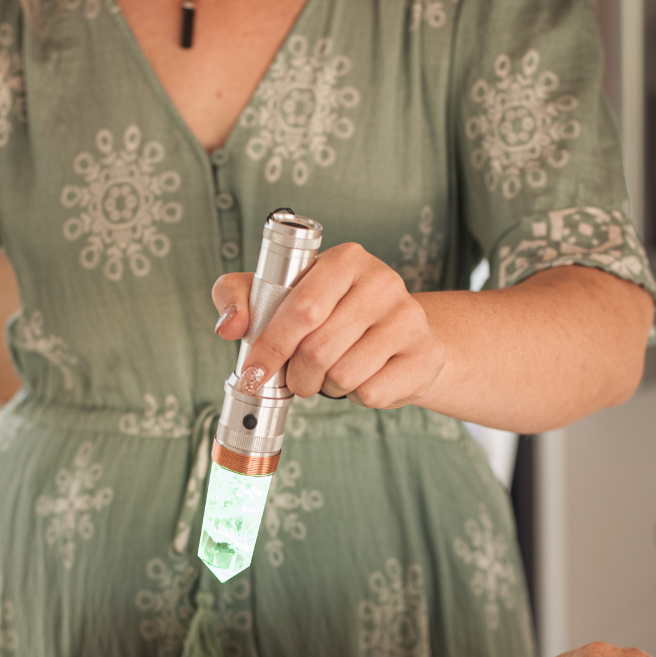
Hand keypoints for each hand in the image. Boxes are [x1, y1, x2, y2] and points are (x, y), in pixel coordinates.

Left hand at [211, 243, 446, 408]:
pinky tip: (361, 378)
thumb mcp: (279, 295)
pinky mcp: (425, 354)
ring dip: (327, 386)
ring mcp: (409, 317)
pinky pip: (371, 393)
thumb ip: (239, 296)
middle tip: (297, 378)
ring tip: (334, 372)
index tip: (254, 373)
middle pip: (319, 349)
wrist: (397, 337)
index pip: (303, 309)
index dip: (272, 347)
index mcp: (345, 260)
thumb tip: (229, 326)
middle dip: (297, 375)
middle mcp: (383, 281)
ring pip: (344, 375)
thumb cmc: (329, 315)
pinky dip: (355, 396)